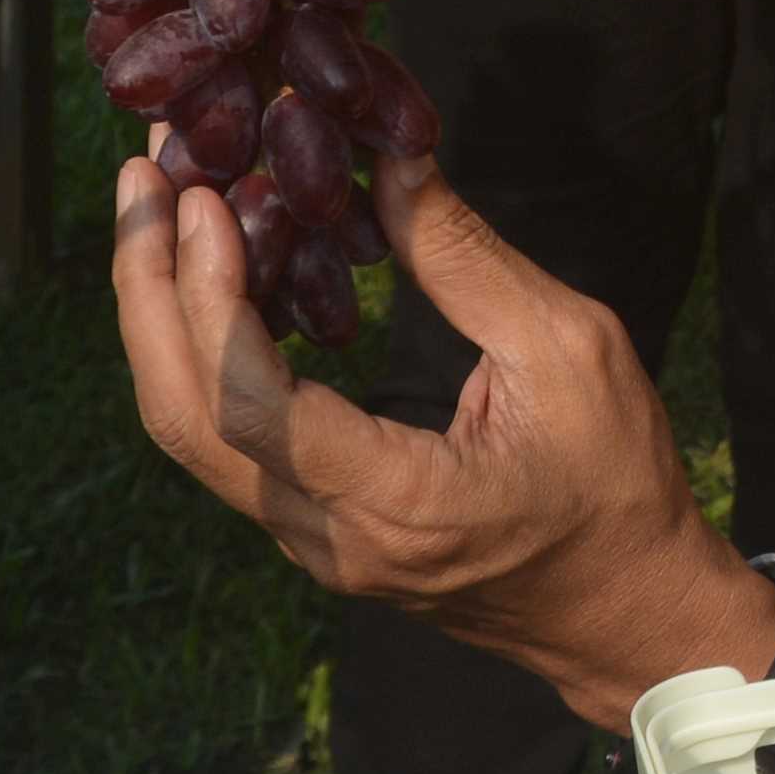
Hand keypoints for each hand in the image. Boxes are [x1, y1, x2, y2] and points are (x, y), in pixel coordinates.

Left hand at [103, 145, 773, 724]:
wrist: (629, 612)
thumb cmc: (618, 482)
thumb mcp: (566, 349)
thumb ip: (465, 259)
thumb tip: (389, 161)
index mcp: (392, 501)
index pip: (249, 404)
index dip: (206, 295)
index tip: (201, 201)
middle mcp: (327, 537)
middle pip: (182, 418)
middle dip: (146, 289)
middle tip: (145, 177)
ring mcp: (312, 544)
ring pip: (192, 432)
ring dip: (165, 316)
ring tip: (167, 209)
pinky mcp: (316, 531)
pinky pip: (232, 439)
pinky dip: (209, 350)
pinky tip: (225, 270)